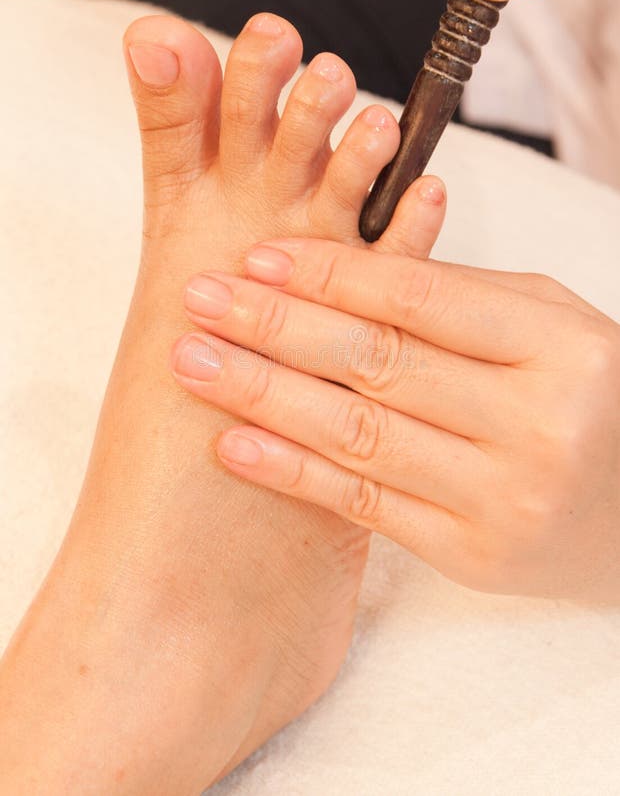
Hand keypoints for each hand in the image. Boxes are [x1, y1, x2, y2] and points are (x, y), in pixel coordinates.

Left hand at [172, 237, 619, 600]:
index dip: (331, 275)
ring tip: (193, 363)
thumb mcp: (550, 326)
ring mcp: (502, 499)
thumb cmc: (589, 396)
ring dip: (263, 395)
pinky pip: (365, 504)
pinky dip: (292, 470)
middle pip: (378, 363)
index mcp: (558, 347)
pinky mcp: (471, 555)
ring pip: (358, 434)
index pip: (421, 300)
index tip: (259, 257)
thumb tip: (338, 263)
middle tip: (199, 300)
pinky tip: (232, 441)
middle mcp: (534, 425)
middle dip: (276, 327)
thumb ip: (459, 297)